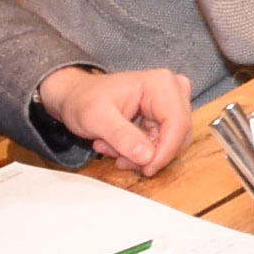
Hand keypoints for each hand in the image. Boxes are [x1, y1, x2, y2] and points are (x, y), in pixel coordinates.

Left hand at [34, 65, 191, 172]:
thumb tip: (147, 157)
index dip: (165, 151)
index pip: (177, 124)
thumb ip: (121, 136)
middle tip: (118, 159)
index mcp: (160, 84)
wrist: (75, 96)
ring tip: (111, 149)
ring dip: (142, 155)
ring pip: (172, 142)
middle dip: (149, 154)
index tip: (146, 169)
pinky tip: (117, 147)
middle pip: (178, 135)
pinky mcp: (166, 116)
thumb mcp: (96, 118)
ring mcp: (172, 103)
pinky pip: (164, 143)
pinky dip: (141, 152)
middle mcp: (173, 90)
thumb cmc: (83, 100)